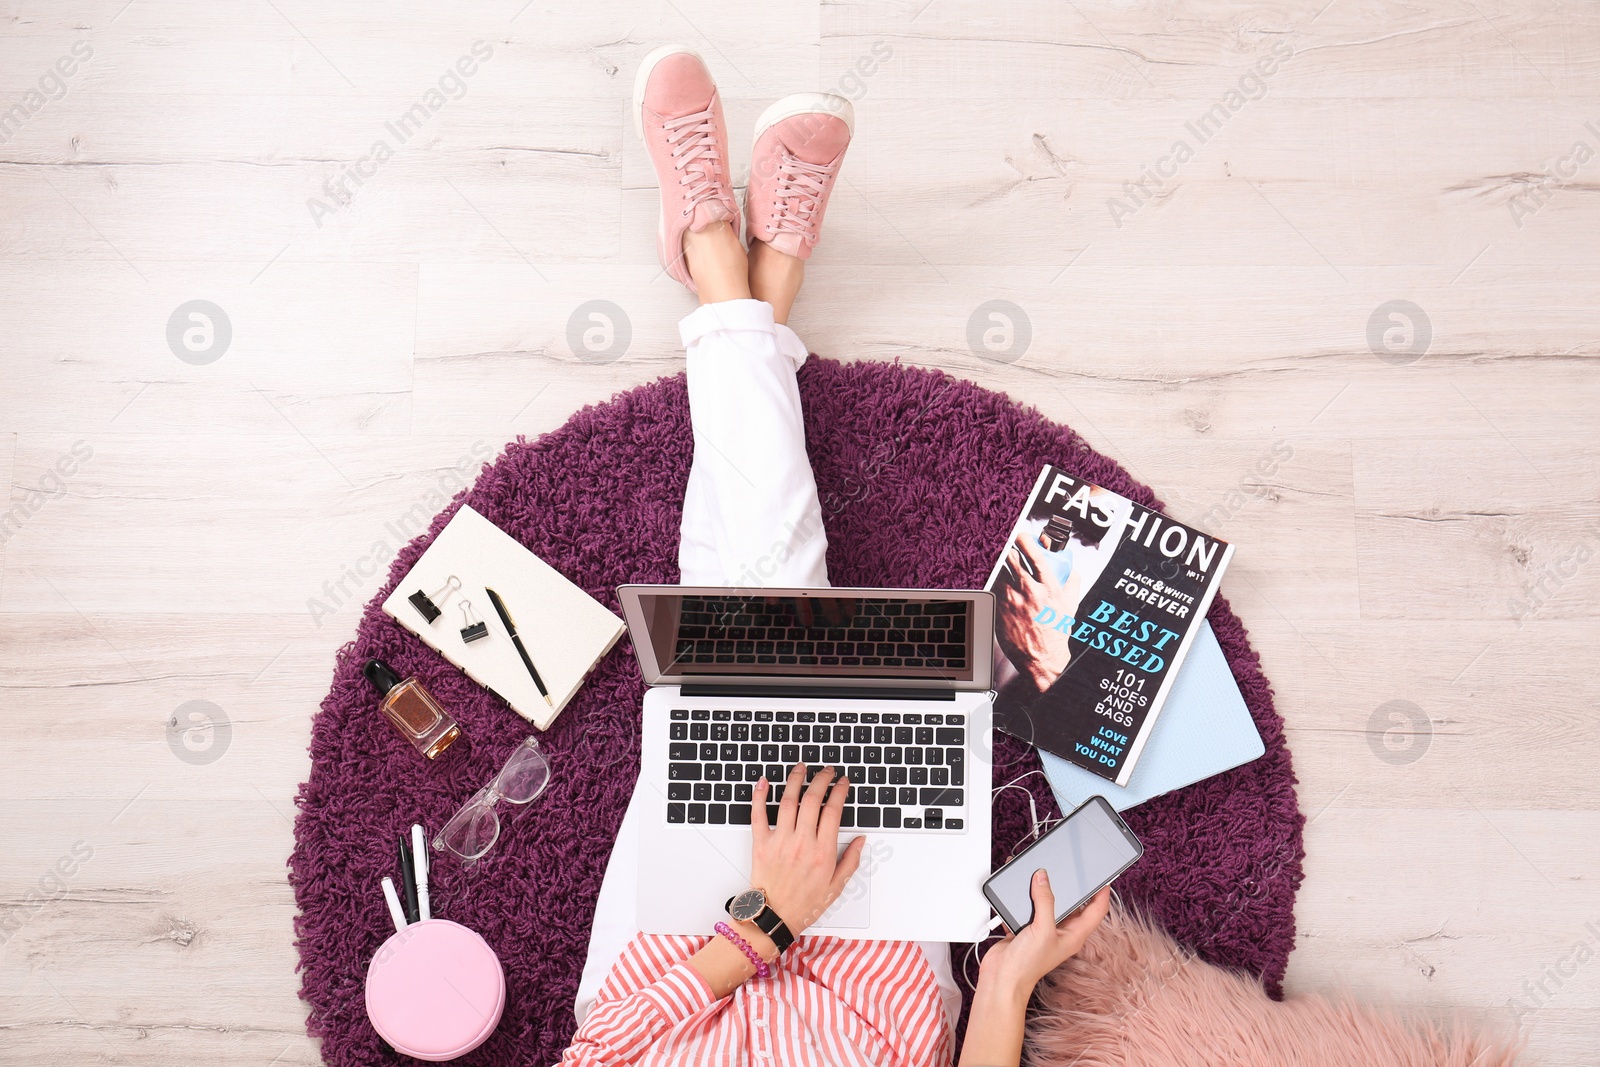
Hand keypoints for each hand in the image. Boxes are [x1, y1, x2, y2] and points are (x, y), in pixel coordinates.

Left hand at [749, 764, 863, 935]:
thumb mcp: (836, 887)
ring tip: (801, 768)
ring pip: (788, 802)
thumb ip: (851, 861)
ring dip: (795, 780)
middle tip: (826, 771)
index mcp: (823, 853)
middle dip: (821, 780)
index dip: (839, 792)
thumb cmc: (804, 904)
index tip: (842, 783)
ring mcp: (780, 841)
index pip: (833, 811)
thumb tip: (861, 840)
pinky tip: (764, 782)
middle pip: (813, 801)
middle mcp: (802, 843)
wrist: (774, 918)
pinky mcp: (761, 843)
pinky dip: (760, 796)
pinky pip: (758, 814)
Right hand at [979, 874, 1110, 996]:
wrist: (1001, 978)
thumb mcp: (1043, 930)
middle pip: (1073, 904)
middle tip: (1071, 869)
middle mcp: (1061, 931)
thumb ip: (1045, 902)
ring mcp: (1043, 930)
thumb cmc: (1027, 966)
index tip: (1103, 876)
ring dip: (1043, 890)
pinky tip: (1019, 889)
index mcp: (1074, 935)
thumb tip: (1043, 879)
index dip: (1102, 892)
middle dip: (1071, 887)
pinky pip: (1029, 907)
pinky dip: (1023, 898)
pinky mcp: (1026, 928)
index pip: (1096, 910)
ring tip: (1041, 874)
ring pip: (1048, 903)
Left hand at [993, 533, 1078, 691]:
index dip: (1025, 540)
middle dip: (1008, 549)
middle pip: (1012, 559)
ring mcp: (1013, 600)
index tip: (1021, 535)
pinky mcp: (1000, 609)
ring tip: (1001, 564)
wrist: (1041, 657)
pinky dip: (994, 582)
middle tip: (1007, 547)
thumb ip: (1073, 584)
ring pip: (1000, 571)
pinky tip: (997, 582)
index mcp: (1049, 587)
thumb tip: (1074, 570)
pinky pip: (994, 587)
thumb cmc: (1055, 633)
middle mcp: (1030, 591)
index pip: (1035, 555)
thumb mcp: (1070, 605)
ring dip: (1000, 565)